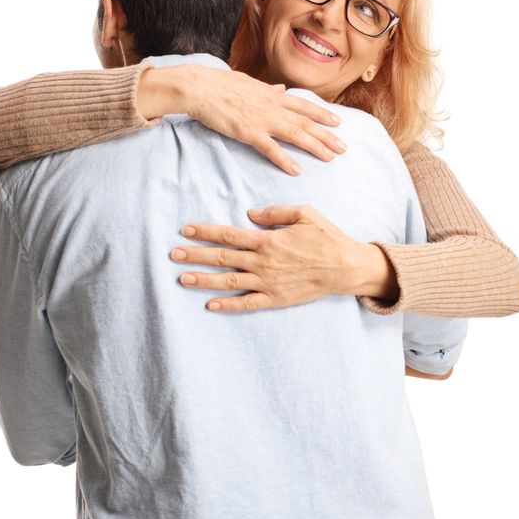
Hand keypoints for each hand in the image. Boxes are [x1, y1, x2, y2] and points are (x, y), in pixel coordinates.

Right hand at [139, 65, 346, 174]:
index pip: (304, 105)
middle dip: (327, 135)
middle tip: (344, 147)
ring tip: (330, 157)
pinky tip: (297, 170)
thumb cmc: (220, 84)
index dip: (323, 114)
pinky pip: (270, 148)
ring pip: (295, 134)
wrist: (199, 87)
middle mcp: (272, 106)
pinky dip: (285, 160)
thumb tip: (281, 89)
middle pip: (306, 122)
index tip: (339, 122)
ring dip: (315, 146)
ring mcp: (261, 119)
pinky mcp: (248, 132)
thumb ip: (267, 89)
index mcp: (272, 94)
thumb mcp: (248, 82)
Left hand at [170, 205, 378, 311]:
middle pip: (222, 258)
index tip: (186, 230)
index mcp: (267, 240)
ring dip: (204, 280)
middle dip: (196, 256)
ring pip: (229, 281)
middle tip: (174, 255)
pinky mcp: (276, 299)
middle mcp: (263, 262)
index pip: (229, 235)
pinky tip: (210, 304)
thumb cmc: (326, 237)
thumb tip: (251, 214)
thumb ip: (275, 213)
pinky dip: (228, 305)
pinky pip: (247, 303)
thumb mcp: (304, 213)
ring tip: (182, 278)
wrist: (345, 267)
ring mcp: (268, 282)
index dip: (205, 232)